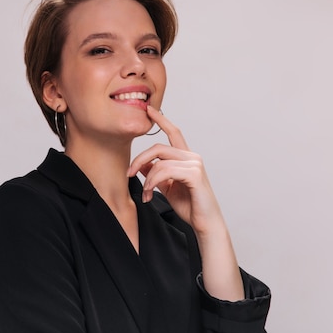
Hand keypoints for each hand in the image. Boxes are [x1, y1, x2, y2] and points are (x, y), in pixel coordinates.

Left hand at [127, 106, 223, 235]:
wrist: (204, 223)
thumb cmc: (189, 205)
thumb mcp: (166, 186)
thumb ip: (155, 173)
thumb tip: (141, 164)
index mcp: (186, 157)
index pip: (173, 132)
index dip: (161, 119)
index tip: (149, 110)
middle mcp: (192, 157)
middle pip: (158, 147)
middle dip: (139, 159)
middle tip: (128, 174)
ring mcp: (194, 164)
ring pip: (160, 161)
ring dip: (147, 179)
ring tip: (145, 194)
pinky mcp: (194, 175)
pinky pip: (165, 171)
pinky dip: (153, 182)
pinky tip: (150, 194)